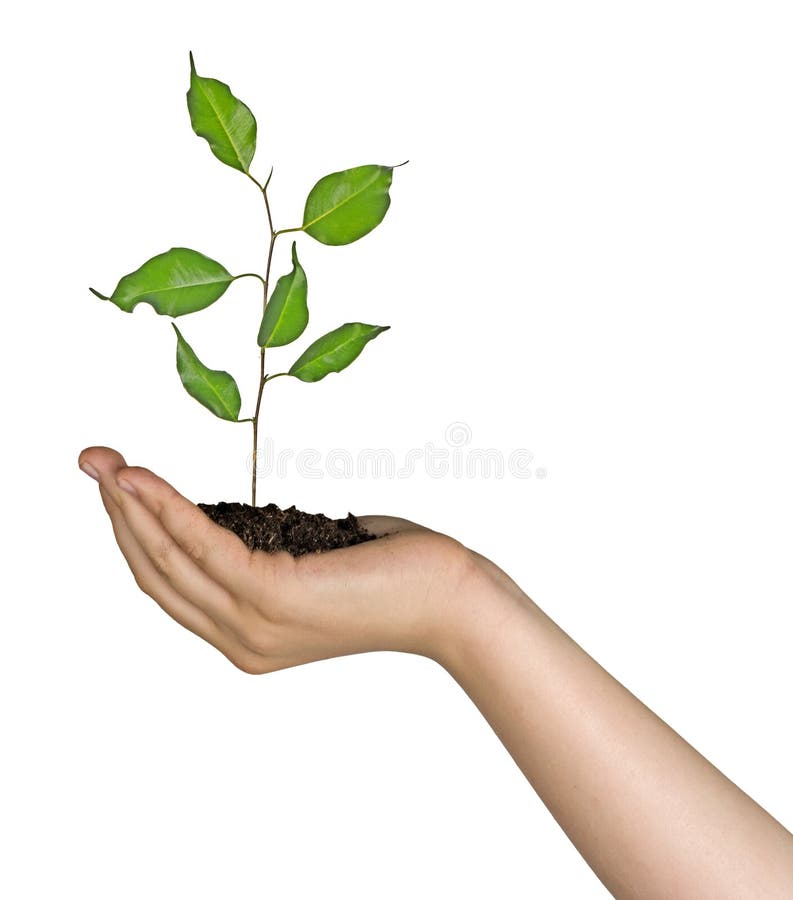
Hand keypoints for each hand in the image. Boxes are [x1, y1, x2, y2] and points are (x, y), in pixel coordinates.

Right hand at [78, 447, 475, 672]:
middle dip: (116, 513)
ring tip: (104, 462)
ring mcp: (255, 623)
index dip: (132, 534)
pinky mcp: (274, 595)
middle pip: (155, 572)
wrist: (450, 599)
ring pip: (168, 558)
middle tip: (92, 461)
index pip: (169, 584)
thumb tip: (229, 515)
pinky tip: (142, 477)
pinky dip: (168, 507)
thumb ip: (263, 548)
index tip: (115, 485)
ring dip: (130, 504)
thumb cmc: (391, 573)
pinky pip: (204, 543)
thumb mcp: (309, 558)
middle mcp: (240, 639)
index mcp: (245, 635)